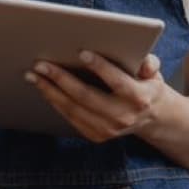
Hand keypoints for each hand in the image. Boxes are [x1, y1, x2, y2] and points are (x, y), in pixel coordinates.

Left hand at [28, 51, 173, 142]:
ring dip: (50, 90)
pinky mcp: (96, 136)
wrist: (150, 117)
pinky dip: (55, 101)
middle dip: (61, 79)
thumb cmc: (146, 84)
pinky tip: (43, 87)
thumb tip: (144, 62)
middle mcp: (122, 117)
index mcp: (139, 98)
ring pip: (73, 109)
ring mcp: (108, 130)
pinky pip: (70, 117)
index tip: (81, 52)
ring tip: (34, 75)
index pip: (118, 82)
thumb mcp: (154, 72)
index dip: (100, 67)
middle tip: (41, 64)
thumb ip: (150, 63)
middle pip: (86, 96)